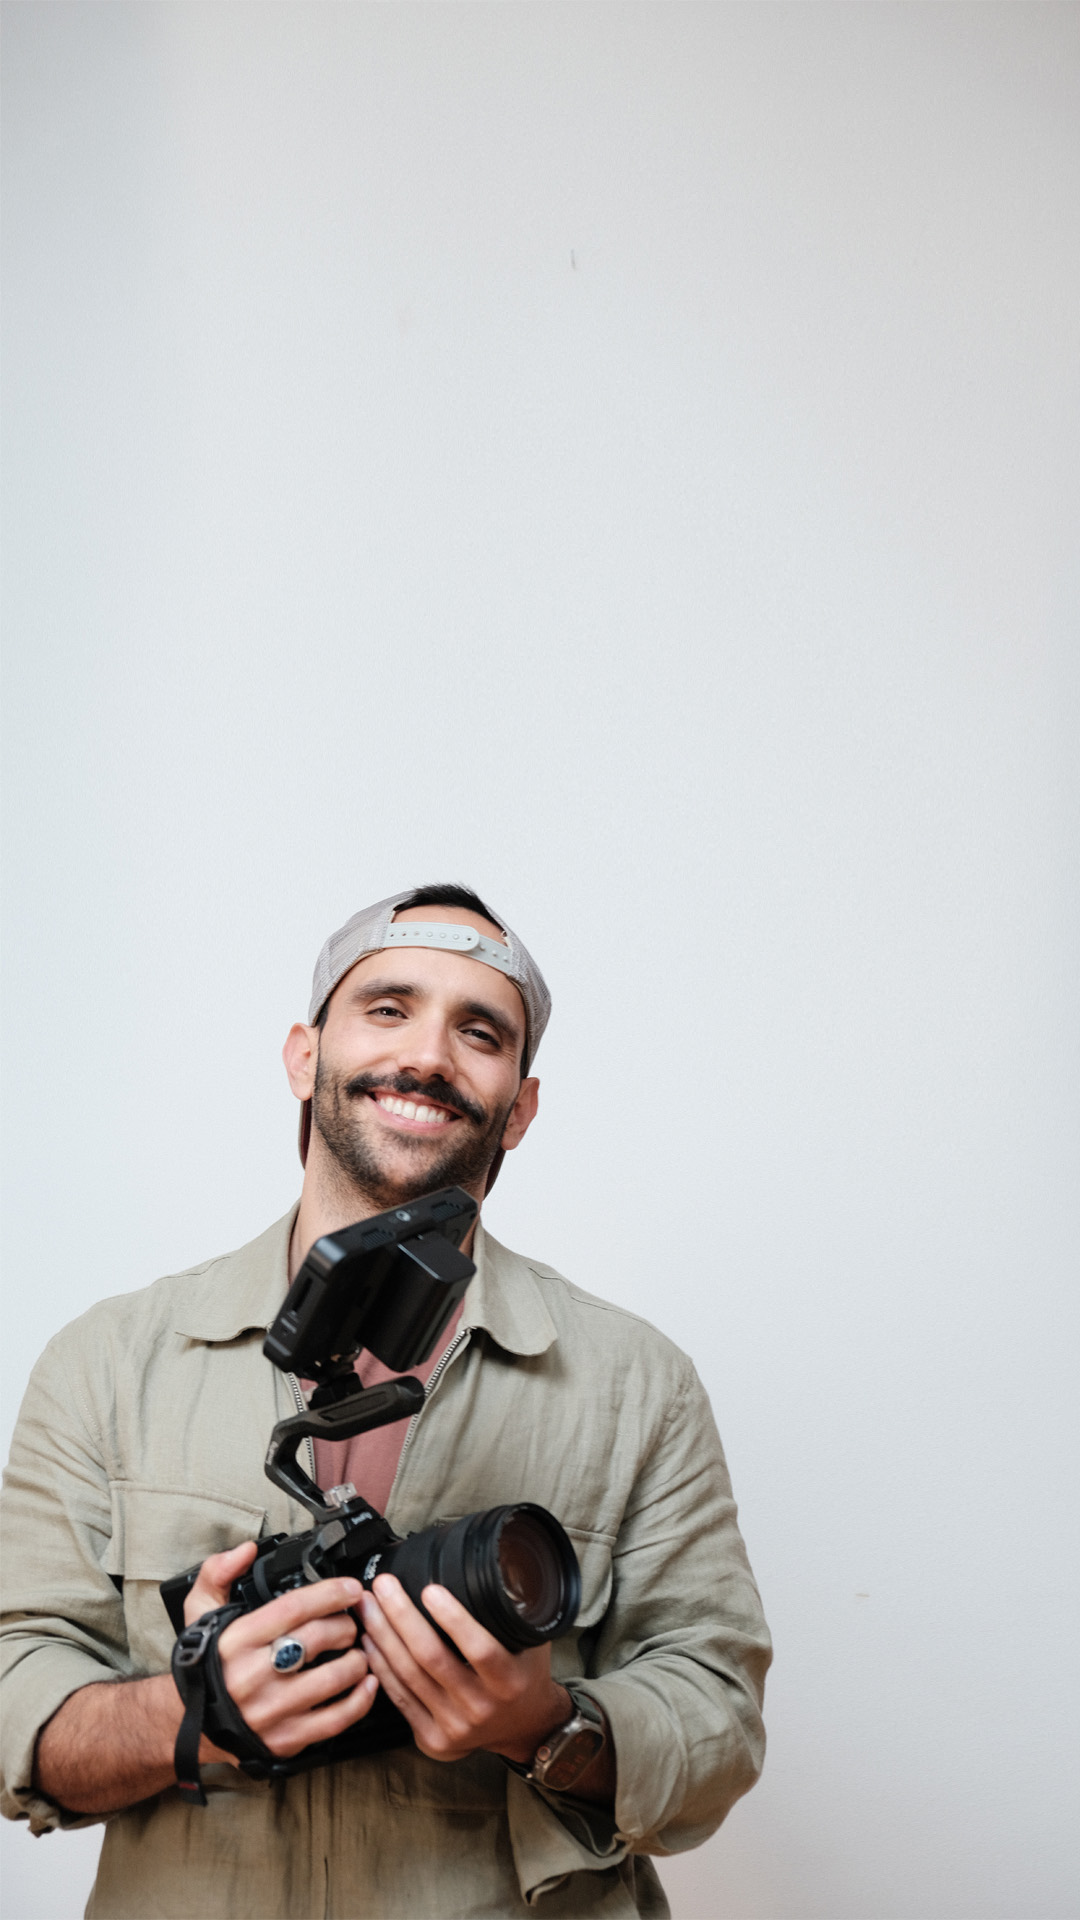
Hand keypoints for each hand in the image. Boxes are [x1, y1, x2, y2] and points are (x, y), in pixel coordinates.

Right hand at [185, 1542, 377, 1759]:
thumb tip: (245, 1550)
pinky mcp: (285, 1739)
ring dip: (358, 1660)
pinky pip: (335, 1720)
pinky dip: (360, 1700)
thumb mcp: (198, 1611)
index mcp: (238, 1640)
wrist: (189, 1724)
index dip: (330, 1594)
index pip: (294, 1608)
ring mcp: (271, 1710)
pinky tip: (367, 1683)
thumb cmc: (204, 1663)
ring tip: (360, 1651)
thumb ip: (218, 1573)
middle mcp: (254, 1675)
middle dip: (346, 1625)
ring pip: (332, 1679)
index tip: (352, 1589)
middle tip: (353, 1622)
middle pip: (318, 1639)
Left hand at [359, 1573, 569, 1765]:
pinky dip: (381, 1666)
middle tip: (384, 1585)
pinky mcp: (432, 1739)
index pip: (480, 1648)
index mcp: (508, 1682)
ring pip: (409, 1676)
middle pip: (432, 1659)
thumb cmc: (524, 1677)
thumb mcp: (532, 1644)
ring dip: (383, 1636)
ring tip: (369, 1606)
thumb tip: (494, 1568)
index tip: (431, 1588)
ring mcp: (454, 1727)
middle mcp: (480, 1707)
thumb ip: (512, 1613)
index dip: (453, 1619)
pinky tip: (370, 1641)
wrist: (523, 1729)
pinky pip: (399, 1698)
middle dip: (402, 1617)